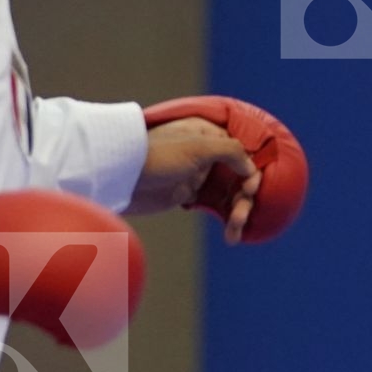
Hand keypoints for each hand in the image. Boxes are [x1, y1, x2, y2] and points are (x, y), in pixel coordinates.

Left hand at [128, 117, 259, 243]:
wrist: (120, 177)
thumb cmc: (157, 155)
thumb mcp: (197, 146)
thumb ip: (230, 151)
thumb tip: (252, 167)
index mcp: (211, 135)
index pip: (244, 154)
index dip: (251, 173)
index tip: (250, 189)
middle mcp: (208, 154)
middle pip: (240, 177)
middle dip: (244, 199)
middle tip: (238, 218)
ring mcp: (199, 174)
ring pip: (231, 194)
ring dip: (237, 213)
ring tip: (234, 233)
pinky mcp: (189, 194)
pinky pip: (216, 206)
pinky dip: (226, 220)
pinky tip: (232, 236)